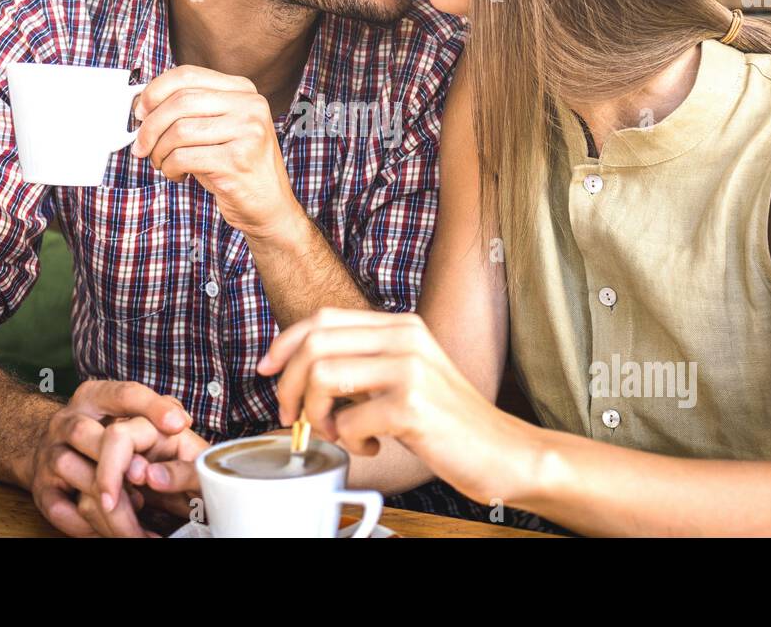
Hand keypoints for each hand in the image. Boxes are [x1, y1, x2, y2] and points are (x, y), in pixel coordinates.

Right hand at [26, 380, 194, 536]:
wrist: (49, 449)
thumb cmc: (102, 432)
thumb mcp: (127, 413)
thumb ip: (157, 412)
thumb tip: (181, 420)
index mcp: (95, 397)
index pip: (124, 394)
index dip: (152, 408)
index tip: (179, 425)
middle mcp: (68, 421)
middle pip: (92, 437)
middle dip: (122, 468)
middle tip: (152, 490)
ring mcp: (50, 455)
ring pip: (80, 477)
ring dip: (112, 505)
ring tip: (139, 527)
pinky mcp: (40, 489)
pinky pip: (61, 510)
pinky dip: (88, 525)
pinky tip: (111, 533)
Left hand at [131, 66, 302, 240]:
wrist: (269, 205)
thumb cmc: (236, 167)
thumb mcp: (217, 129)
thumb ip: (190, 111)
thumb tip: (143, 105)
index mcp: (243, 90)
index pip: (188, 75)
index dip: (155, 91)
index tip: (140, 111)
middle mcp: (249, 106)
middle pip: (180, 102)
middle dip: (150, 126)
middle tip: (141, 145)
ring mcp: (247, 132)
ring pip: (179, 131)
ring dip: (159, 151)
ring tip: (162, 163)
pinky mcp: (237, 160)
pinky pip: (184, 157)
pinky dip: (170, 168)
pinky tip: (177, 174)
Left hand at [256, 309, 533, 505]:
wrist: (503, 452)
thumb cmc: (448, 421)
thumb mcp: (405, 376)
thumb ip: (364, 364)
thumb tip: (300, 371)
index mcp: (401, 325)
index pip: (322, 318)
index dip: (284, 344)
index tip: (267, 371)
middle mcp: (405, 337)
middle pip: (314, 343)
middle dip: (288, 384)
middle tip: (292, 416)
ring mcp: (410, 368)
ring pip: (323, 375)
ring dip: (316, 413)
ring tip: (338, 432)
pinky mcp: (412, 405)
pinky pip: (349, 420)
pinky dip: (349, 441)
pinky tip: (373, 446)